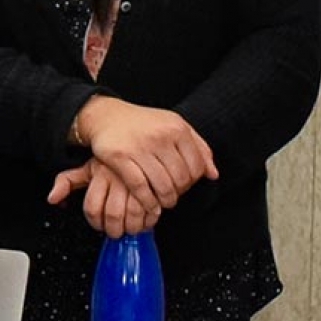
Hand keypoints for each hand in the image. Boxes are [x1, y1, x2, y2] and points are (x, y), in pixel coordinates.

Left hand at [46, 159, 160, 236]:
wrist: (136, 138)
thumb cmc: (110, 159)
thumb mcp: (87, 168)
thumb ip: (67, 182)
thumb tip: (52, 198)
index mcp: (99, 173)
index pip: (92, 208)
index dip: (95, 223)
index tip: (101, 226)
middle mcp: (118, 177)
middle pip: (112, 215)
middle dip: (114, 230)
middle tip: (117, 232)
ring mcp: (138, 181)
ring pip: (133, 215)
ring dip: (132, 228)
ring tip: (132, 228)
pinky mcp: (156, 185)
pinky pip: (152, 210)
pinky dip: (149, 221)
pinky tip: (147, 219)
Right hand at [72, 97, 217, 212]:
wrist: (107, 115)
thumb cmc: (144, 124)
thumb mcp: (174, 126)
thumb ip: (198, 147)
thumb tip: (213, 174)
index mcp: (177, 128)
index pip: (196, 166)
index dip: (192, 182)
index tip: (183, 186)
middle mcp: (160, 136)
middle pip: (180, 178)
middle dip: (178, 193)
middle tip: (172, 196)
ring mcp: (140, 146)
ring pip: (162, 185)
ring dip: (164, 201)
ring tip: (162, 202)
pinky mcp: (120, 157)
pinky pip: (140, 187)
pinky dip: (147, 201)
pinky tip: (149, 204)